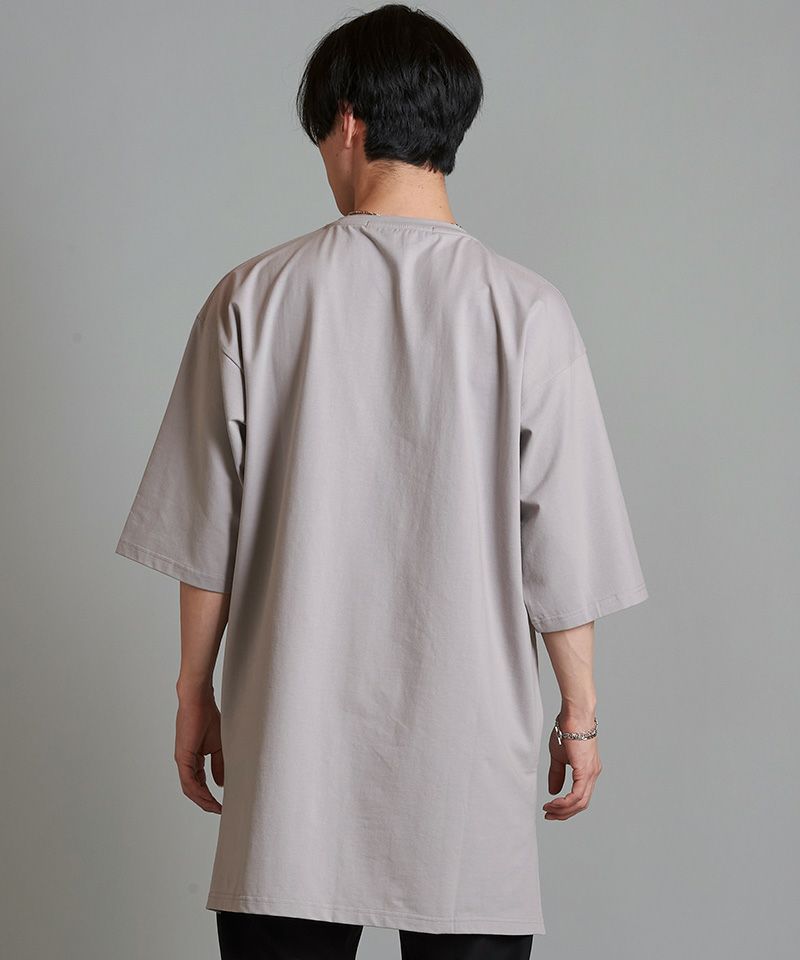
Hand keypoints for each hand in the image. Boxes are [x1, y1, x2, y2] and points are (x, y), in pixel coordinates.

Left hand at [174, 688, 223, 813]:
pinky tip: (208, 798)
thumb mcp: (218, 745)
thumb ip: (218, 764)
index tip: (221, 804)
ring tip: (215, 808)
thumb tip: (219, 784)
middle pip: (193, 789)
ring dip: (202, 800)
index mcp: (193, 758)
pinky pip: (189, 781)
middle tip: (218, 810)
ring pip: (190, 788)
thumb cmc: (207, 717)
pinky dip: (199, 792)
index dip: (209, 795)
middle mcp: (185, 762)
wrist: (199, 701)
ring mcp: (183, 760)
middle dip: (206, 802)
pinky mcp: (183, 757)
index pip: (199, 782)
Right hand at [542, 713, 600, 819]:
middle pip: (582, 804)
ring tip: (549, 809)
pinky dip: (565, 802)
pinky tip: (554, 802)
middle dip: (564, 813)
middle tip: (549, 815)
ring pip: (580, 803)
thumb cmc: (567, 730)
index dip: (566, 807)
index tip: (551, 809)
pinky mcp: (586, 771)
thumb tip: (553, 791)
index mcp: (588, 771)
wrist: (574, 715)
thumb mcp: (558, 756)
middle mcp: (593, 775)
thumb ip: (557, 774)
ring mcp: (591, 774)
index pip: (580, 797)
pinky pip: (577, 795)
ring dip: (563, 809)